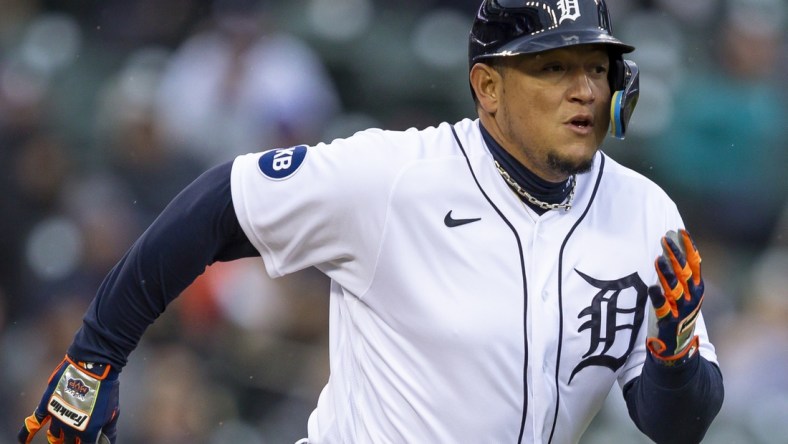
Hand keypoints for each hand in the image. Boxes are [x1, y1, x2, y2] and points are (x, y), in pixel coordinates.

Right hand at [19, 355, 118, 443]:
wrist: (93, 366)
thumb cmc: (106, 388)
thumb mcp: (113, 411)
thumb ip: (109, 431)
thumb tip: (106, 443)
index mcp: (88, 431)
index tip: (86, 441)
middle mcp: (70, 428)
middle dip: (72, 443)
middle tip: (75, 440)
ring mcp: (57, 417)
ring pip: (54, 437)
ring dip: (57, 440)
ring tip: (59, 441)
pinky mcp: (47, 406)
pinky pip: (33, 423)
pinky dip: (26, 434)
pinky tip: (24, 442)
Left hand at [646, 229, 703, 365]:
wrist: (677, 348)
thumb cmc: (677, 313)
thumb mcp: (683, 292)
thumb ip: (679, 273)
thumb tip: (670, 247)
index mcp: (697, 288)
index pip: (695, 263)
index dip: (689, 247)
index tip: (681, 231)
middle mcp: (693, 297)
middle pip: (685, 272)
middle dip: (676, 254)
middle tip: (664, 239)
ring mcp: (682, 310)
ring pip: (676, 289)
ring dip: (667, 274)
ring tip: (659, 259)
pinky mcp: (669, 322)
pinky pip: (664, 309)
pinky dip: (658, 298)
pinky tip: (652, 288)